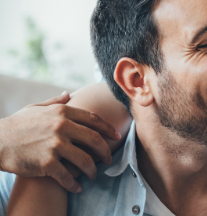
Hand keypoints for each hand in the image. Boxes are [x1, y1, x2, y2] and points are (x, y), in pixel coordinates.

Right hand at [0, 92, 120, 192]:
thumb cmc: (16, 125)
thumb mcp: (36, 108)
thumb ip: (55, 102)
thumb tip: (69, 94)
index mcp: (63, 112)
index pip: (93, 119)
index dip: (108, 128)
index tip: (116, 136)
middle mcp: (62, 127)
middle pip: (95, 139)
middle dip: (105, 151)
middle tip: (108, 159)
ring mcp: (55, 145)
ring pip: (85, 159)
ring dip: (92, 170)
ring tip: (93, 174)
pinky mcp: (46, 162)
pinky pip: (67, 176)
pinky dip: (74, 184)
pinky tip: (77, 187)